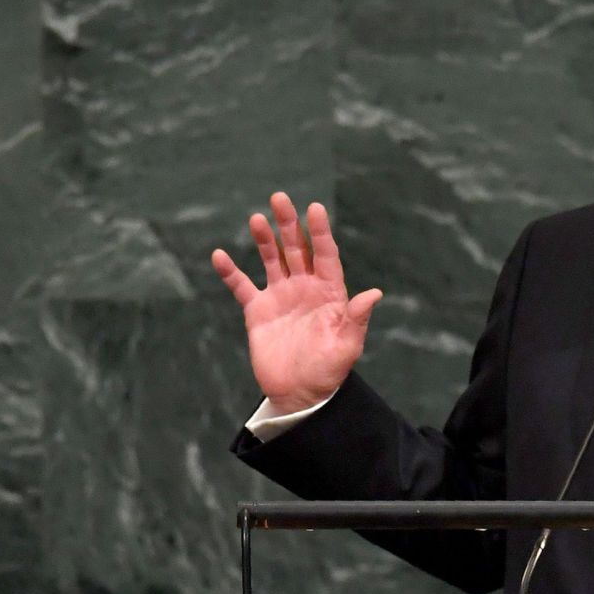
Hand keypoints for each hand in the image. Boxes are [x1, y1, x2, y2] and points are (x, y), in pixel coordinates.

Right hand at [212, 193, 382, 411]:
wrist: (301, 395)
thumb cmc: (330, 371)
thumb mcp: (347, 346)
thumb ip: (356, 318)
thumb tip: (374, 293)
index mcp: (329, 292)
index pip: (325, 254)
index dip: (320, 232)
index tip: (315, 208)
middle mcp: (305, 288)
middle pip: (297, 249)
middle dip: (289, 224)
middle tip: (280, 198)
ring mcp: (281, 297)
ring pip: (272, 259)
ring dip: (264, 239)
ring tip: (256, 218)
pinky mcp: (258, 311)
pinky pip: (242, 286)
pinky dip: (230, 271)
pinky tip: (219, 255)